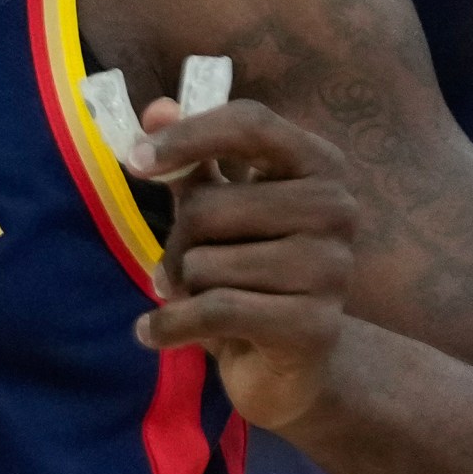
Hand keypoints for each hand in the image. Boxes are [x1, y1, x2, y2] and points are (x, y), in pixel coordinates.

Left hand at [130, 97, 360, 432]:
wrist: (290, 364)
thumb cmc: (250, 270)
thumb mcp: (218, 209)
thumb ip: (190, 162)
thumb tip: (157, 109)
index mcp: (318, 164)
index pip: (251, 124)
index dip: (188, 136)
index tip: (135, 160)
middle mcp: (337, 209)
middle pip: (211, 205)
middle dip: (179, 240)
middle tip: (183, 265)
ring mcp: (332, 269)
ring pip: (207, 263)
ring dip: (185, 286)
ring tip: (202, 298)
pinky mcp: (315, 326)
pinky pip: (215, 311)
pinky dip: (170, 325)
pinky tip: (152, 332)